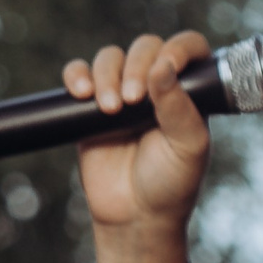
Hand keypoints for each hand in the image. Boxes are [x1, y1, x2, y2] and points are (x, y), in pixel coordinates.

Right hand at [60, 30, 211, 262]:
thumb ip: (178, 106)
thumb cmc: (170, 183)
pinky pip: (77, 74)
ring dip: (106, 74)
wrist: (134, 215)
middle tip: (131, 101)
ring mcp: (119, 94)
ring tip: (109, 108)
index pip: (187, 48)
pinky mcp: (87, 108)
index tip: (167, 65)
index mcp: (187, 91)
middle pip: (144, 47)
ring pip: (109, 57)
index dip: (178, 47)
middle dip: (135, 67)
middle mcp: (154, 86)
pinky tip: (80, 93)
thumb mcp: (187, 146)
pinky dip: (75, 75)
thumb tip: (163, 65)